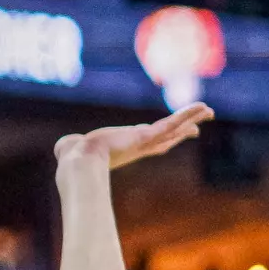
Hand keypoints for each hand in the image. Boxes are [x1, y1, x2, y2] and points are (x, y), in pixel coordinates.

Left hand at [54, 103, 213, 170]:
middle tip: (198, 128)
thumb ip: (70, 147)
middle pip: (166, 138)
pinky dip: (187, 115)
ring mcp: (145, 141)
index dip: (165, 139)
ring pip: (173, 128)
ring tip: (208, 111)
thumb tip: (60, 147)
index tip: (176, 135)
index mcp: (127, 149)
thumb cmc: (73, 157)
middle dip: (182, 132)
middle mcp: (139, 147)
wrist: (80, 161)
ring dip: (190, 118)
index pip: (151, 143)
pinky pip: (171, 124)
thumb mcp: (74, 150)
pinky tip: (201, 108)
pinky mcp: (146, 136)